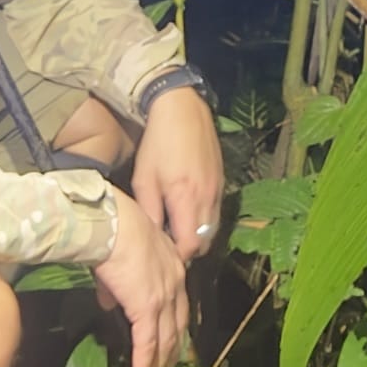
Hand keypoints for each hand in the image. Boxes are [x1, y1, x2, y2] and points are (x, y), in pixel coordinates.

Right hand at [90, 196, 192, 366]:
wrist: (112, 225)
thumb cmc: (113, 232)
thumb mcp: (121, 255)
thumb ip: (118, 283)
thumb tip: (110, 302)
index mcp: (172, 265)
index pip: (178, 303)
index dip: (174, 324)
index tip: (170, 340)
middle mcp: (176, 282)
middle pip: (177, 325)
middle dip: (171, 350)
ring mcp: (164, 297)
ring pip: (165, 340)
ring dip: (158, 365)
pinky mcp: (148, 309)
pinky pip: (148, 345)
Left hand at [133, 86, 225, 262]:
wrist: (182, 109)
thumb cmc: (157, 144)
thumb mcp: (144, 179)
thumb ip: (150, 212)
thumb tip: (152, 239)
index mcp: (187, 199)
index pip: (190, 246)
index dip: (177, 256)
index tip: (162, 254)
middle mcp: (208, 198)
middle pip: (205, 243)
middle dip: (188, 250)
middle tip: (168, 245)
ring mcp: (218, 189)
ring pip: (213, 229)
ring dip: (198, 235)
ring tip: (177, 229)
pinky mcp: (222, 181)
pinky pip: (216, 212)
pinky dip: (204, 220)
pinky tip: (188, 211)